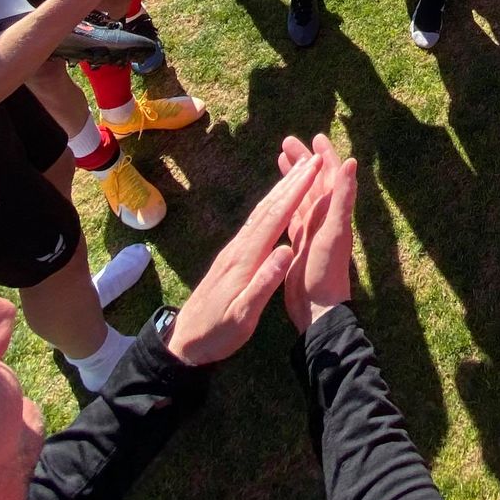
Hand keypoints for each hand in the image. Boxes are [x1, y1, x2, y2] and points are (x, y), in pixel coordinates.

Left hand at [164, 154, 320, 366]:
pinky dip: (270, 204)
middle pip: (268, 207)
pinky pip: (255, 221)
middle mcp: (239, 247)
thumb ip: (264, 283)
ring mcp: (233, 250)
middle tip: (313, 158)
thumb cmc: (217, 332)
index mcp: (246, 259)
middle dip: (292, 181)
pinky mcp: (231, 256)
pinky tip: (275, 203)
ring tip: (298, 171)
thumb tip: (287, 250)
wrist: (185, 341)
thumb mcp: (243, 316)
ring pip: (260, 211)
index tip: (314, 168)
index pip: (275, 218)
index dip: (296, 191)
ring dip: (281, 189)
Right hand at [277, 134, 358, 332]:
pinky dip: (287, 202)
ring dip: (294, 177)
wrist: (318, 309)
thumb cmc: (327, 272)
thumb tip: (351, 161)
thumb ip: (343, 197)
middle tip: (287, 141)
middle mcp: (324, 218)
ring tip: (280, 159)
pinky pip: (293, 215)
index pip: (331, 175)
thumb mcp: (336, 232)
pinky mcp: (299, 244)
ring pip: (302, 197)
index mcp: (333, 212)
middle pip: (314, 182)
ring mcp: (312, 231)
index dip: (325, 156)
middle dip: (304, 161)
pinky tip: (278, 196)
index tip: (315, 137)